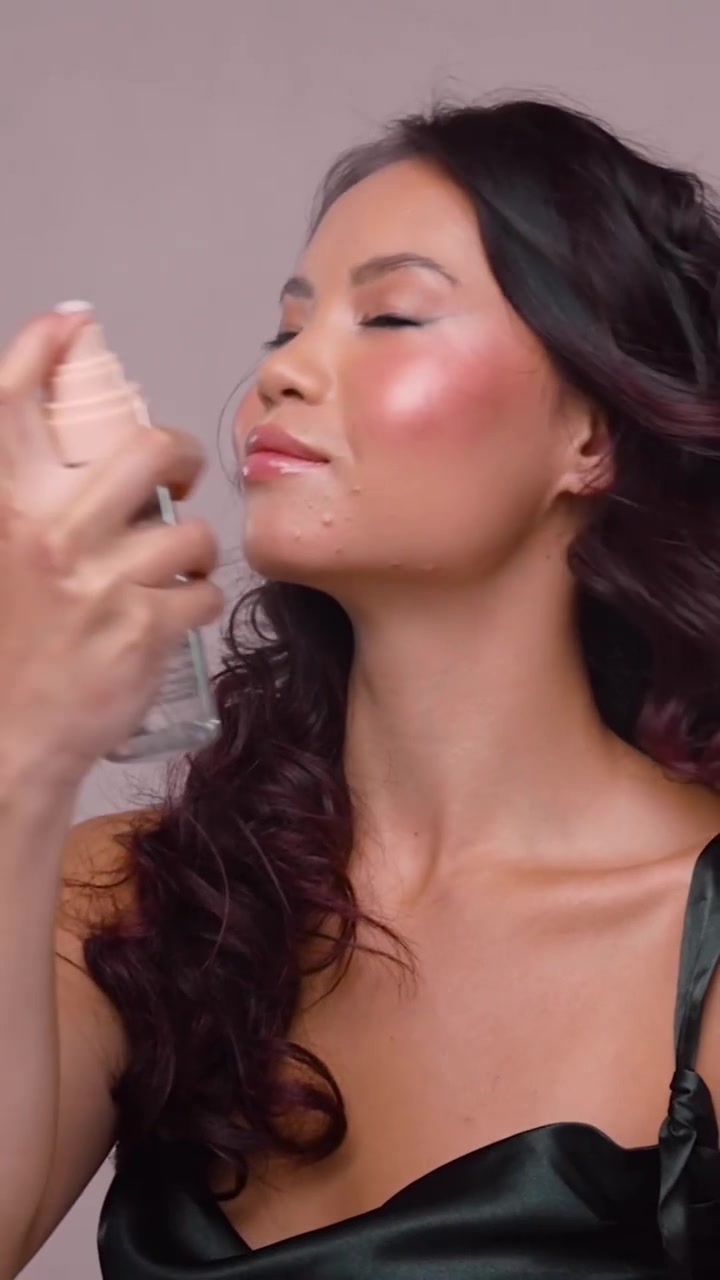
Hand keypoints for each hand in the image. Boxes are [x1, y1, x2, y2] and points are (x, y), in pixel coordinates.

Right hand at [0, 311, 223, 789]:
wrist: (8, 741)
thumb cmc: (10, 650)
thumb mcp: (3, 557)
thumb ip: (28, 506)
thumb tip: (71, 459)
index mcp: (4, 510)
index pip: (12, 406)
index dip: (41, 351)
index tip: (72, 324)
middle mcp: (47, 535)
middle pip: (144, 450)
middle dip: (178, 453)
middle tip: (179, 471)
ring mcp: (98, 582)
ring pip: (188, 530)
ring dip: (190, 548)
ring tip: (169, 569)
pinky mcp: (143, 628)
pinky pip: (203, 589)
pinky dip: (196, 598)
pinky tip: (172, 612)